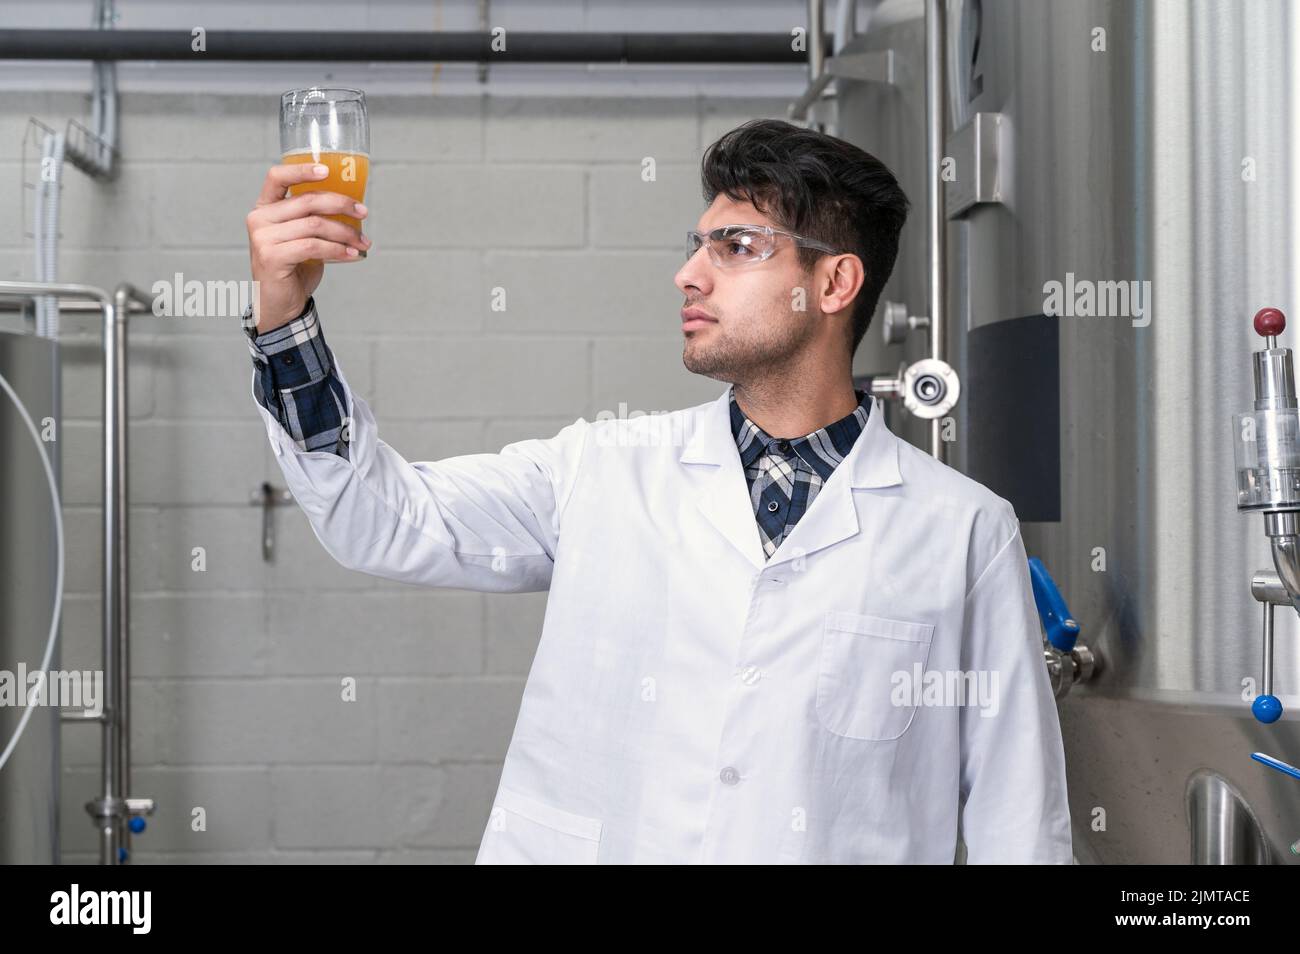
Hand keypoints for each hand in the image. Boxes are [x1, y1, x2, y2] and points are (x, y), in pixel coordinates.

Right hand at [245, 162, 371, 333]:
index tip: (327, 170)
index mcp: (265, 208)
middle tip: (364, 213)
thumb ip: (315, 219)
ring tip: (362, 242)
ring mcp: (263, 238)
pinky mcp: (272, 256)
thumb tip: (354, 208)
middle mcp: (259, 219)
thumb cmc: (294, 268)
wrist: (280, 303)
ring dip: (346, 233)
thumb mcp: (303, 237)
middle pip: (307, 201)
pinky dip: (338, 250)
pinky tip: (352, 254)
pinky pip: (314, 246)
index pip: (277, 177)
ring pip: (315, 225)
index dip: (302, 170)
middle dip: (342, 205)